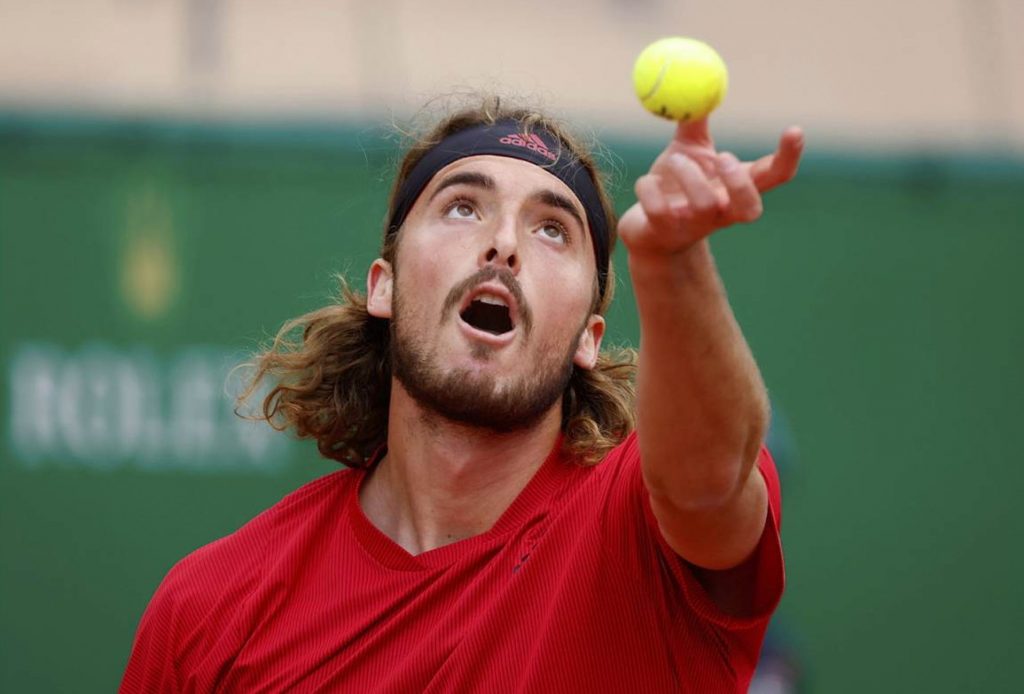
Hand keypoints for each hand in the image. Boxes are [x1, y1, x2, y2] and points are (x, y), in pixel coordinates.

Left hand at [618, 119, 803, 257]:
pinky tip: (646, 183)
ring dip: (688, 175)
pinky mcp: (665, 233)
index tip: (794, 129)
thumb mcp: (688, 150)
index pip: (775, 176)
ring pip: (703, 205)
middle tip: (724, 156)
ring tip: (674, 160)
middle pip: (750, 207)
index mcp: (736, 188)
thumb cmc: (674, 186)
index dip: (789, 156)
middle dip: (739, 182)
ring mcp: (694, 226)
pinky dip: (650, 188)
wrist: (647, 230)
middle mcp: (722, 212)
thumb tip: (704, 82)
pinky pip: (659, 210)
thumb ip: (696, 121)